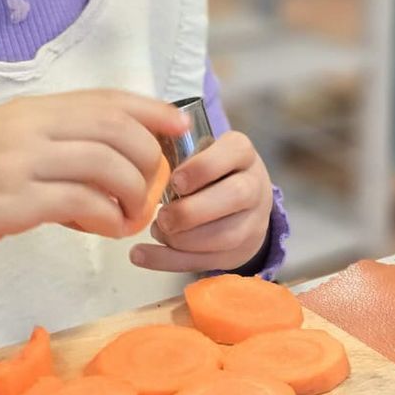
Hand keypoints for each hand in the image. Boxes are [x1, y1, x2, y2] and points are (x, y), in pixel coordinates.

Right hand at [0, 90, 190, 273]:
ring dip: (133, 192)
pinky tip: (108, 229)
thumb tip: (99, 158)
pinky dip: (106, 216)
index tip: (180, 125)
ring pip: (105, 164)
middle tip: (159, 184)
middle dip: (150, 156)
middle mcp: (26, 128)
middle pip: (114, 127)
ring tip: (134, 214)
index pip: (104, 99)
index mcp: (26, 110)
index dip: (150, 109)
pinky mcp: (10, 204)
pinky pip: (80, 203)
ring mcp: (18, 163)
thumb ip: (45, 142)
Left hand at [135, 130, 272, 273]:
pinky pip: (206, 260)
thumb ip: (175, 144)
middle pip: (236, 196)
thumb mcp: (200, 149)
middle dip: (193, 210)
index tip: (175, 180)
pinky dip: (168, 261)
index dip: (202, 168)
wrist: (239, 205)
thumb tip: (146, 134)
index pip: (233, 152)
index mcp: (242, 153)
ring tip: (157, 231)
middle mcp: (255, 185)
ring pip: (226, 235)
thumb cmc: (207, 171)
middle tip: (163, 216)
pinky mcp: (238, 251)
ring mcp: (252, 221)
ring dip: (184, 240)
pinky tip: (140, 254)